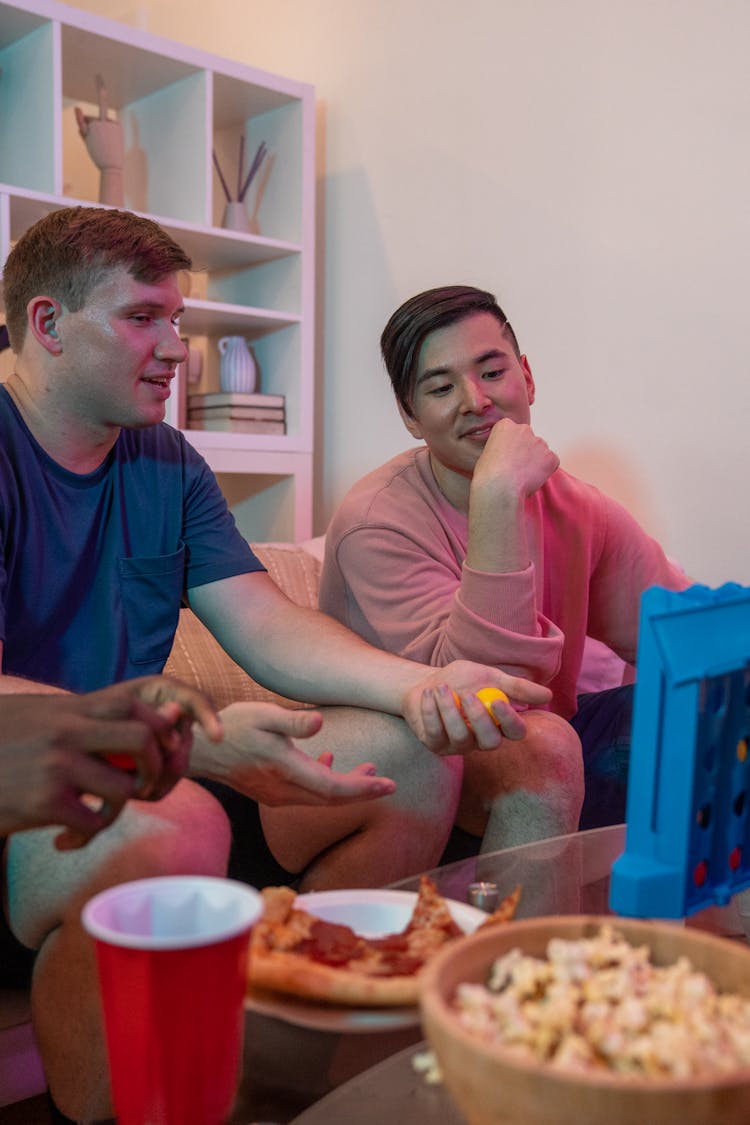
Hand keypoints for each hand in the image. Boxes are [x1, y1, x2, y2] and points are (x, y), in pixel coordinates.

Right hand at [0, 676, 221, 846]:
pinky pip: (93, 823)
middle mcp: (68, 731)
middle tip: (141, 786)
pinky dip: (83, 838)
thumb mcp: (37, 715)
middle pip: (143, 741)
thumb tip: (132, 719)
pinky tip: (63, 841)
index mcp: (69, 708)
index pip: (135, 705)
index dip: (158, 728)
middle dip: (155, 767)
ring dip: (117, 810)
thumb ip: (79, 716)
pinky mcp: (44, 802)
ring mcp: (58, 766)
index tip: (158, 750)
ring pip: (124, 788)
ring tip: (96, 817)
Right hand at [193, 702, 396, 805]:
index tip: (389, 785)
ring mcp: (277, 794)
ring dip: (345, 786)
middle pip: (332, 798)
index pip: (334, 788)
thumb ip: (294, 721)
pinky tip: (328, 761)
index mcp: (287, 770)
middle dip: (362, 791)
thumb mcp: (264, 716)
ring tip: (368, 769)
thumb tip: (321, 722)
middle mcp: (284, 790)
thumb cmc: (232, 728)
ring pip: (320, 798)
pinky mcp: (271, 792)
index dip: (364, 788)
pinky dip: (324, 782)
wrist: (199, 751)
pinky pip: (306, 794)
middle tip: (388, 783)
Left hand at [400, 663, 552, 754]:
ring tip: (441, 687)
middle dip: (479, 719)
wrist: (426, 682)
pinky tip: (429, 694)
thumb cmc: (461, 681)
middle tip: (467, 694)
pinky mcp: (436, 745)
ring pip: (460, 737)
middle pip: (490, 742)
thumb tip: (548, 695)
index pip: (515, 733)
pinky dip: (431, 710)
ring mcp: (458, 746)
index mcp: (499, 724)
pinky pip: (435, 733)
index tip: (498, 701)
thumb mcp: (489, 677)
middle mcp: (481, 740)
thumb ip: (516, 687)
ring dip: (449, 708)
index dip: (510, 721)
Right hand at [472, 418, 558, 501]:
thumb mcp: (487, 453)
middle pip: (529, 440)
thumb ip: (502, 448)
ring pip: (541, 452)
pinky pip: (551, 463)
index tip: (506, 460)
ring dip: (536, 462)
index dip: (511, 449)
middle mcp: (524, 429)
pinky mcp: (551, 456)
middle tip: (516, 469)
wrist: (498, 487)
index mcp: (506, 425)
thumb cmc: (487, 474)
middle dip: (526, 453)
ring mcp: (540, 442)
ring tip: (522, 477)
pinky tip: (532, 480)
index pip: (514, 433)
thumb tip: (510, 456)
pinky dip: (545, 472)